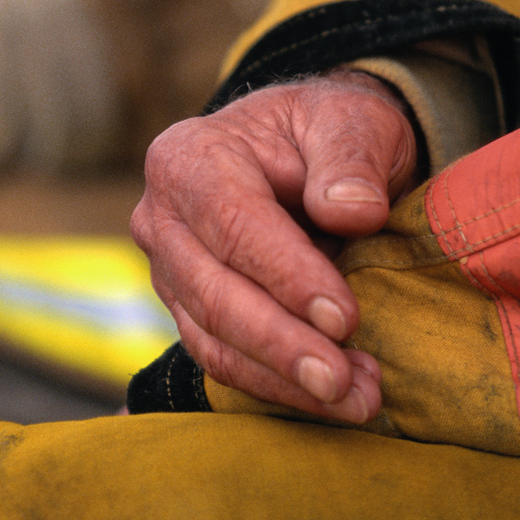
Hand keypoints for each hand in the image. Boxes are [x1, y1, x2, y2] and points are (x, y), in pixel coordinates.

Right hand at [131, 71, 418, 422]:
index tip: (344, 318)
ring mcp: (169, 272)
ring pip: (213, 340)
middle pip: (213, 293)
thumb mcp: (351, 120)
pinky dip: (276, 387)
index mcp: (189, 158)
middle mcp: (162, 219)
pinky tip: (332, 399)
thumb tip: (352, 213)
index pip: (234, 224)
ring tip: (356, 399)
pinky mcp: (188, 313)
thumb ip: (353, 158)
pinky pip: (223, 360)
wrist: (304, 153)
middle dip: (281, 345)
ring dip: (283, 380)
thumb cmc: (325, 132)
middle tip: (343, 382)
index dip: (287, 276)